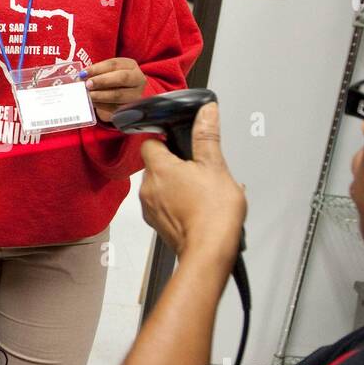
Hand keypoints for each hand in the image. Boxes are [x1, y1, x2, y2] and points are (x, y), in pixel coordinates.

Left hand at [84, 58, 146, 121]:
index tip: (83, 73)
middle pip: (121, 78)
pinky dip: (101, 105)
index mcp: (130, 65)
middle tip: (87, 85)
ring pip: (118, 95)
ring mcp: (136, 95)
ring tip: (87, 95)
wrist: (122, 97)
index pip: (113, 64)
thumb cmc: (111, 82)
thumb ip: (95, 74)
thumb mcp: (106, 74)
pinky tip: (91, 103)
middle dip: (102, 81)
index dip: (97, 68)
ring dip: (100, 95)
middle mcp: (138, 79)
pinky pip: (115, 108)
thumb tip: (80, 78)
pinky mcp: (130, 109)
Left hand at [138, 102, 245, 261]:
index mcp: (158, 169)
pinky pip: (164, 206)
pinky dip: (177, 204)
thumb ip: (207, 136)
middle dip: (176, 164)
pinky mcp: (158, 225)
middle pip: (156, 165)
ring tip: (202, 191)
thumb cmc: (212, 214)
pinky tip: (198, 207)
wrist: (209, 252)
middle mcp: (148, 188)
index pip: (150, 142)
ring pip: (160, 186)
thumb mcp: (215, 166)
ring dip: (177, 185)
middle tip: (199, 169)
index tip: (181, 143)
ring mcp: (150, 209)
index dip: (165, 139)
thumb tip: (206, 112)